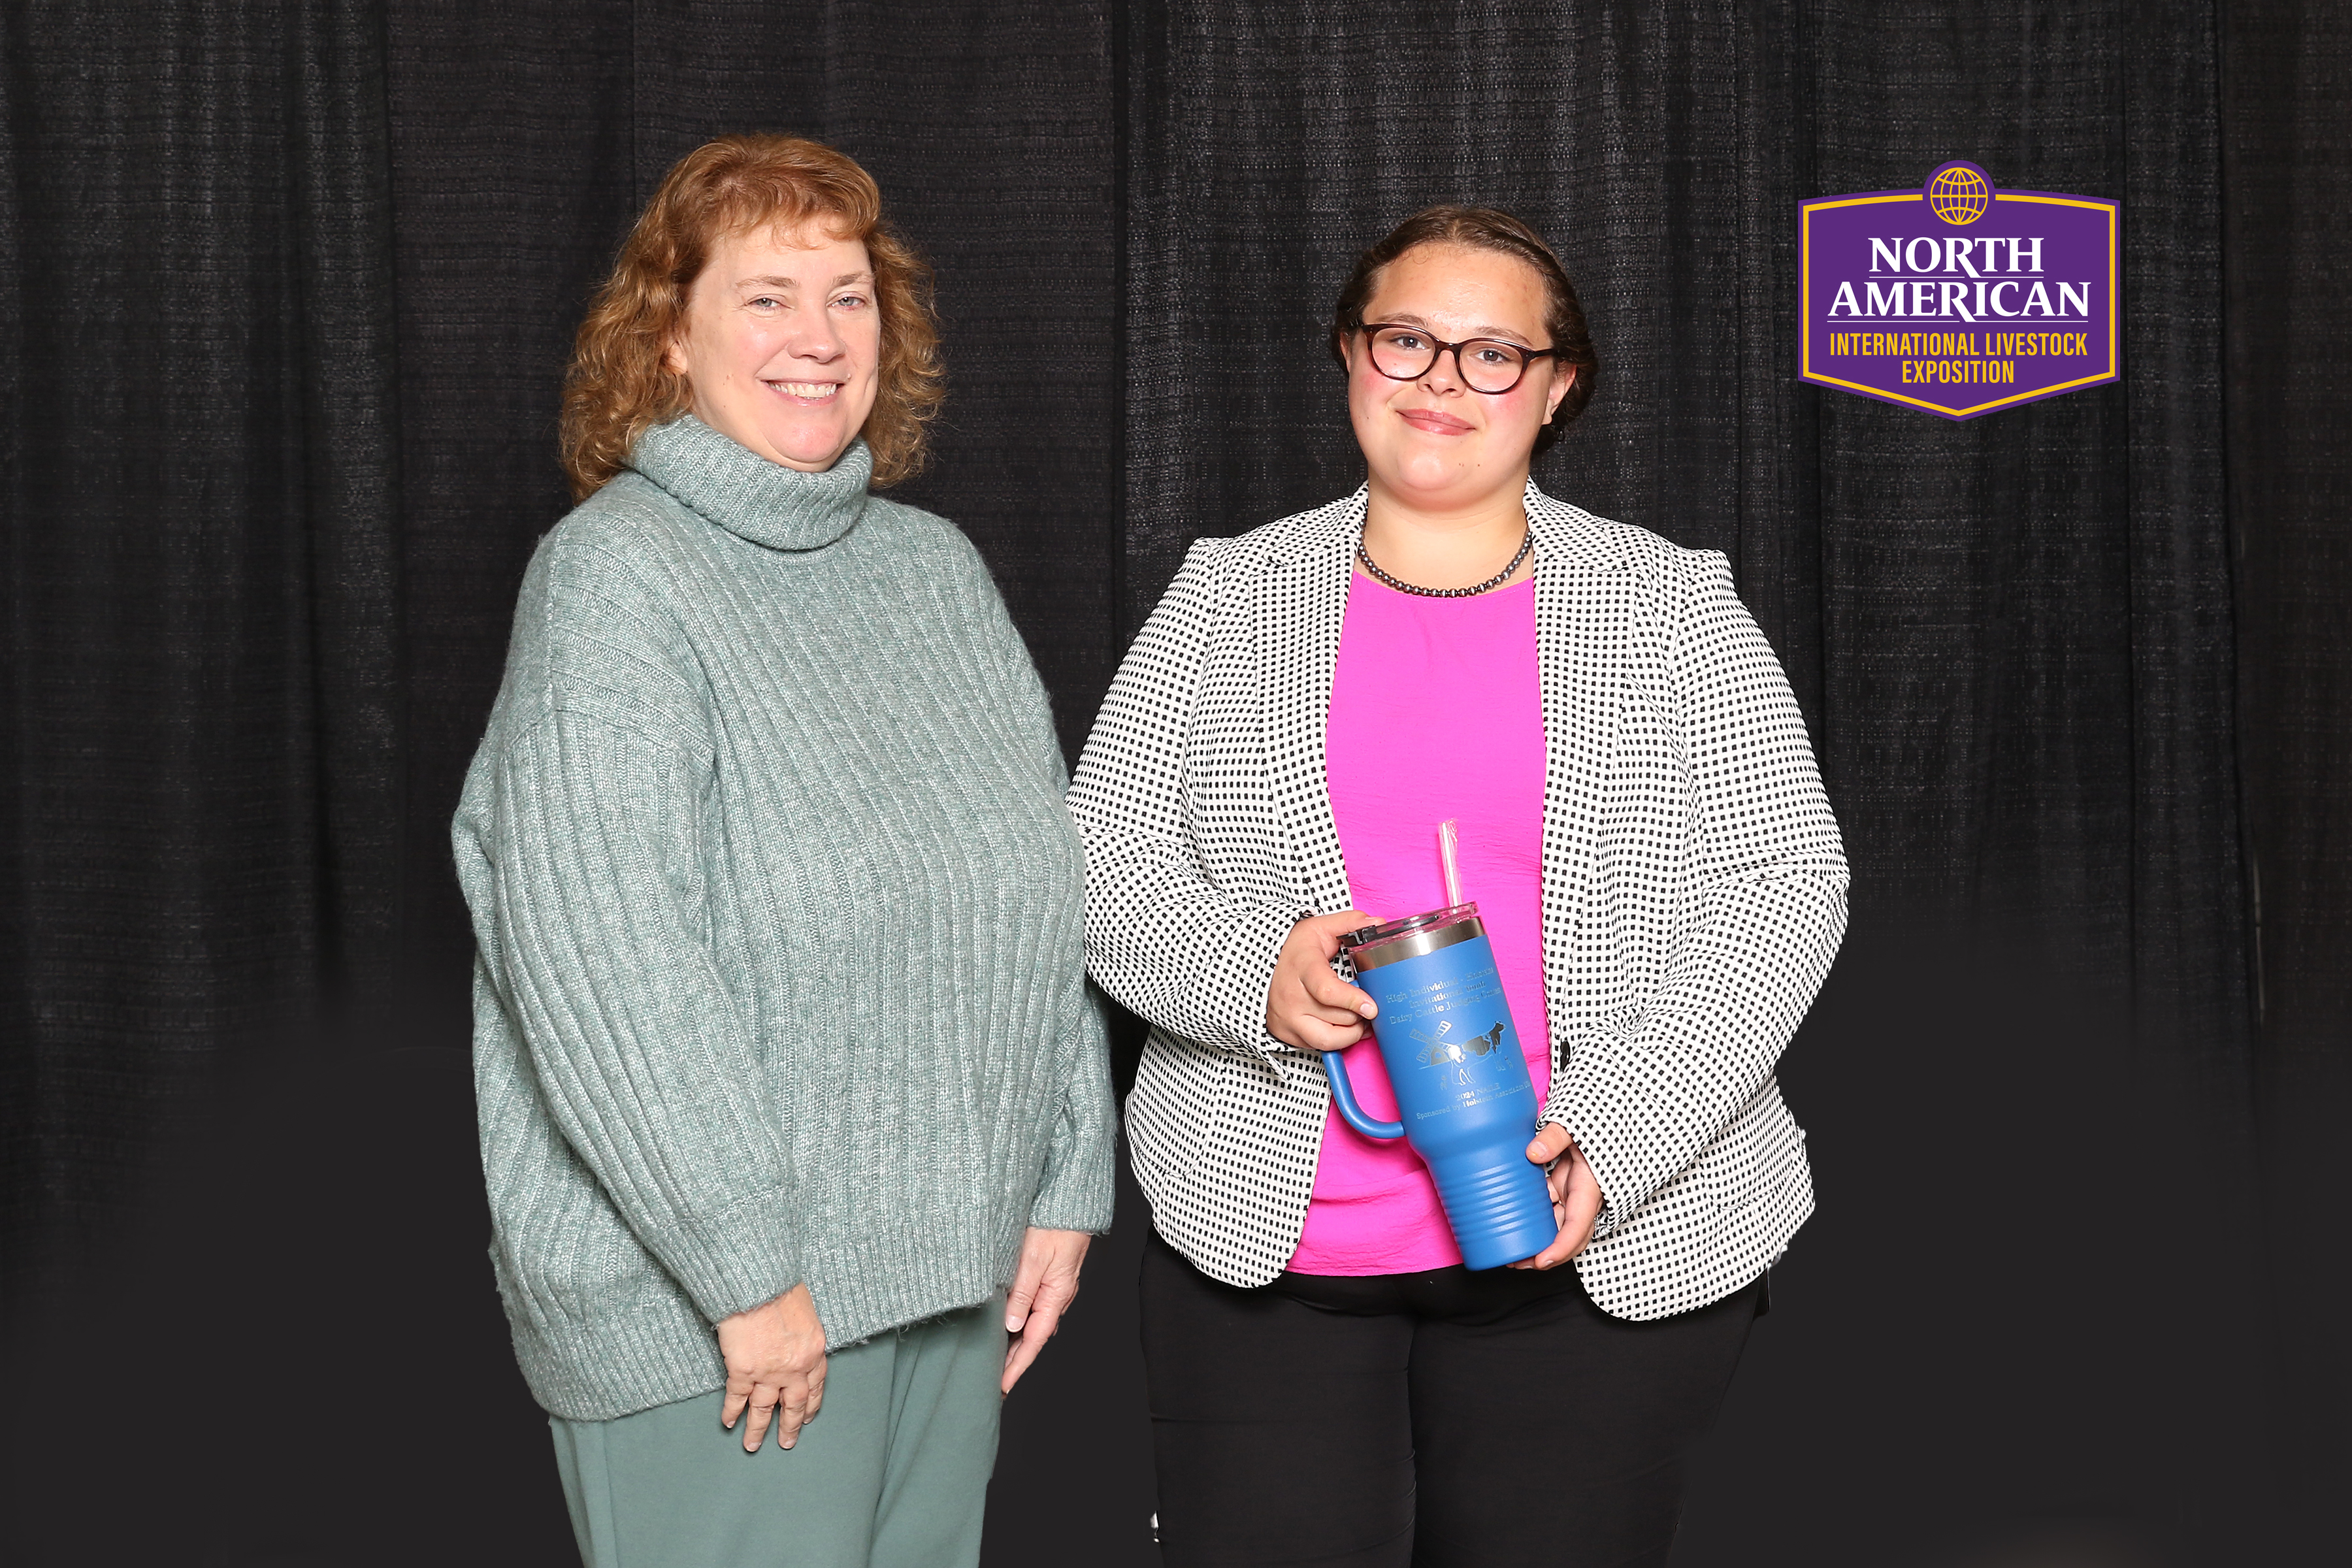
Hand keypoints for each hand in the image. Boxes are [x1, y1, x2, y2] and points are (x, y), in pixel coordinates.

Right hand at [717, 1282, 827, 1450]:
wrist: (758, 1283)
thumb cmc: (781, 1288)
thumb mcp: (806, 1313)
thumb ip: (802, 1336)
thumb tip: (795, 1345)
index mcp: (813, 1352)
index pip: (816, 1386)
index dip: (811, 1405)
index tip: (807, 1418)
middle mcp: (795, 1368)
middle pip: (794, 1405)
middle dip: (790, 1426)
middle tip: (786, 1442)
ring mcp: (768, 1372)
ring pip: (764, 1409)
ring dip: (758, 1429)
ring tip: (752, 1445)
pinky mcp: (743, 1371)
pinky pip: (737, 1398)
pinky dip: (732, 1412)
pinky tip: (728, 1422)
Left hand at [1002, 1227, 1091, 1393]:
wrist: (1070, 1202)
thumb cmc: (1054, 1226)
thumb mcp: (1033, 1259)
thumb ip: (1022, 1293)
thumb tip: (1012, 1325)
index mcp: (1056, 1295)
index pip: (1034, 1340)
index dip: (1017, 1365)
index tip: (1003, 1386)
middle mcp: (1058, 1296)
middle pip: (1033, 1336)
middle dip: (1015, 1360)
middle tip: (995, 1380)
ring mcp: (1055, 1287)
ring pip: (1033, 1323)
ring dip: (1016, 1342)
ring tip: (997, 1359)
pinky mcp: (1050, 1277)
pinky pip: (1034, 1307)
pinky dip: (1020, 1322)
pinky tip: (1009, 1325)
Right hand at [1265, 910, 1378, 1051]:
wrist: (1258, 965)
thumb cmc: (1295, 949)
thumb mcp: (1319, 927)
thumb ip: (1350, 923)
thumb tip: (1378, 924)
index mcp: (1302, 968)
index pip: (1327, 991)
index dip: (1352, 1000)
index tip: (1371, 1006)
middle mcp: (1291, 997)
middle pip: (1336, 1017)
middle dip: (1360, 1014)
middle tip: (1371, 1006)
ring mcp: (1287, 1019)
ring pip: (1329, 1039)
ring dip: (1352, 1032)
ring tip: (1361, 1020)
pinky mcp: (1287, 1034)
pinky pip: (1319, 1047)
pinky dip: (1338, 1040)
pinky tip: (1345, 1027)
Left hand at [1507, 1123, 1604, 1270]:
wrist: (1604, 1115)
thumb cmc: (1595, 1122)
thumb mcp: (1577, 1124)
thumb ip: (1556, 1136)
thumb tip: (1533, 1153)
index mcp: (1590, 1188)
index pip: (1578, 1226)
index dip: (1561, 1247)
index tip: (1541, 1260)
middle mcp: (1582, 1197)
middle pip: (1566, 1236)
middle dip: (1545, 1255)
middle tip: (1517, 1263)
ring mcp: (1571, 1193)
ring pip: (1555, 1225)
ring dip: (1537, 1240)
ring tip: (1511, 1251)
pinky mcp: (1561, 1186)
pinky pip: (1548, 1209)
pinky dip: (1532, 1220)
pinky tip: (1512, 1223)